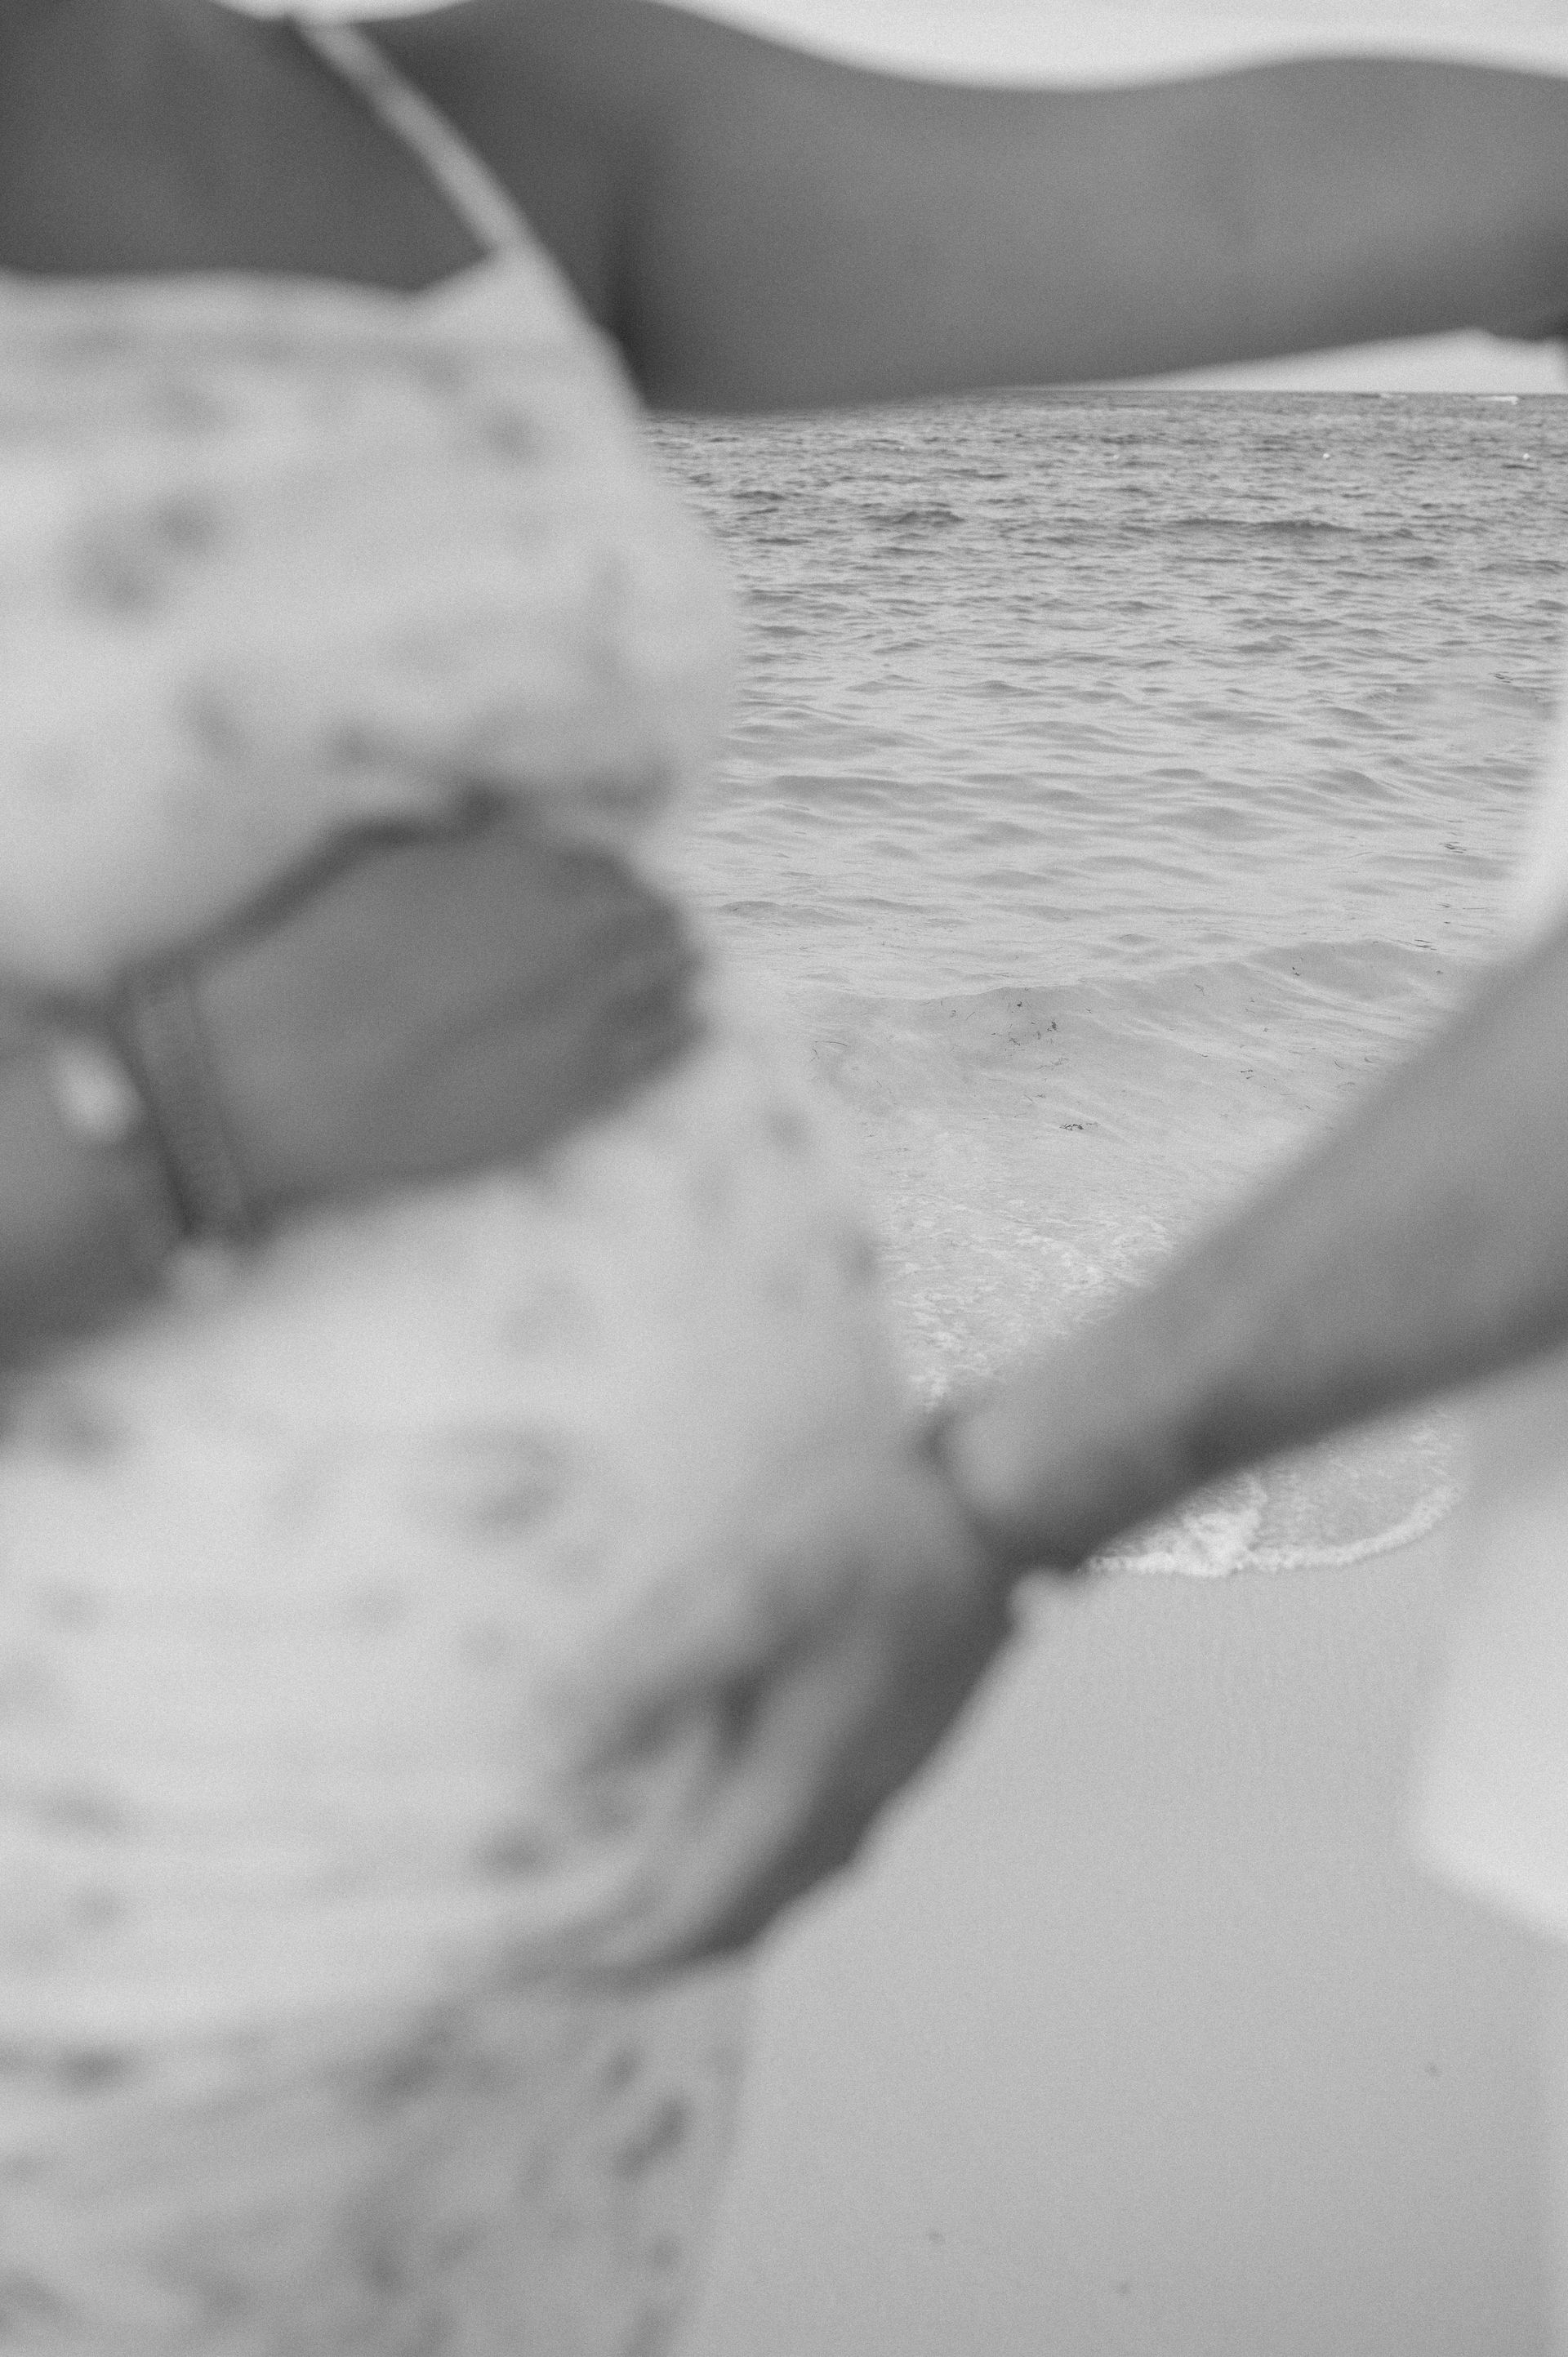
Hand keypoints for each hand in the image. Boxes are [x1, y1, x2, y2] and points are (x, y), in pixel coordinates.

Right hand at [194, 809, 702, 1215]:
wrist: (281, 1075)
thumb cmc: (307, 961)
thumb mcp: (374, 860)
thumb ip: (457, 850)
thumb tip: (500, 836)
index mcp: (516, 866)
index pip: (599, 862)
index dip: (612, 877)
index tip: (620, 885)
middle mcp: (566, 929)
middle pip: (644, 916)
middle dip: (655, 919)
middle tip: (673, 925)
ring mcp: (581, 1013)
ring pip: (663, 980)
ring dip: (677, 968)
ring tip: (690, 967)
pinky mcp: (576, 1091)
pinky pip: (657, 1053)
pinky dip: (683, 1034)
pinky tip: (699, 1025)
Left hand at [555, 1433, 1013, 1977]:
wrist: (996, 1500)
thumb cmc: (874, 1533)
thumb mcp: (745, 1591)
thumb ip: (646, 1675)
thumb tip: (549, 1757)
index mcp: (800, 1787)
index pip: (681, 1919)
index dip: (593, 1951)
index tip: (520, 1961)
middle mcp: (843, 1806)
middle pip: (728, 1927)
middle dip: (632, 1951)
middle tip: (548, 1950)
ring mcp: (875, 1779)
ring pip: (769, 1892)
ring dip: (685, 1912)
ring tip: (610, 1902)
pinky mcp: (887, 1743)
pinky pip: (796, 1845)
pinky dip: (729, 1861)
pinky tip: (707, 1812)